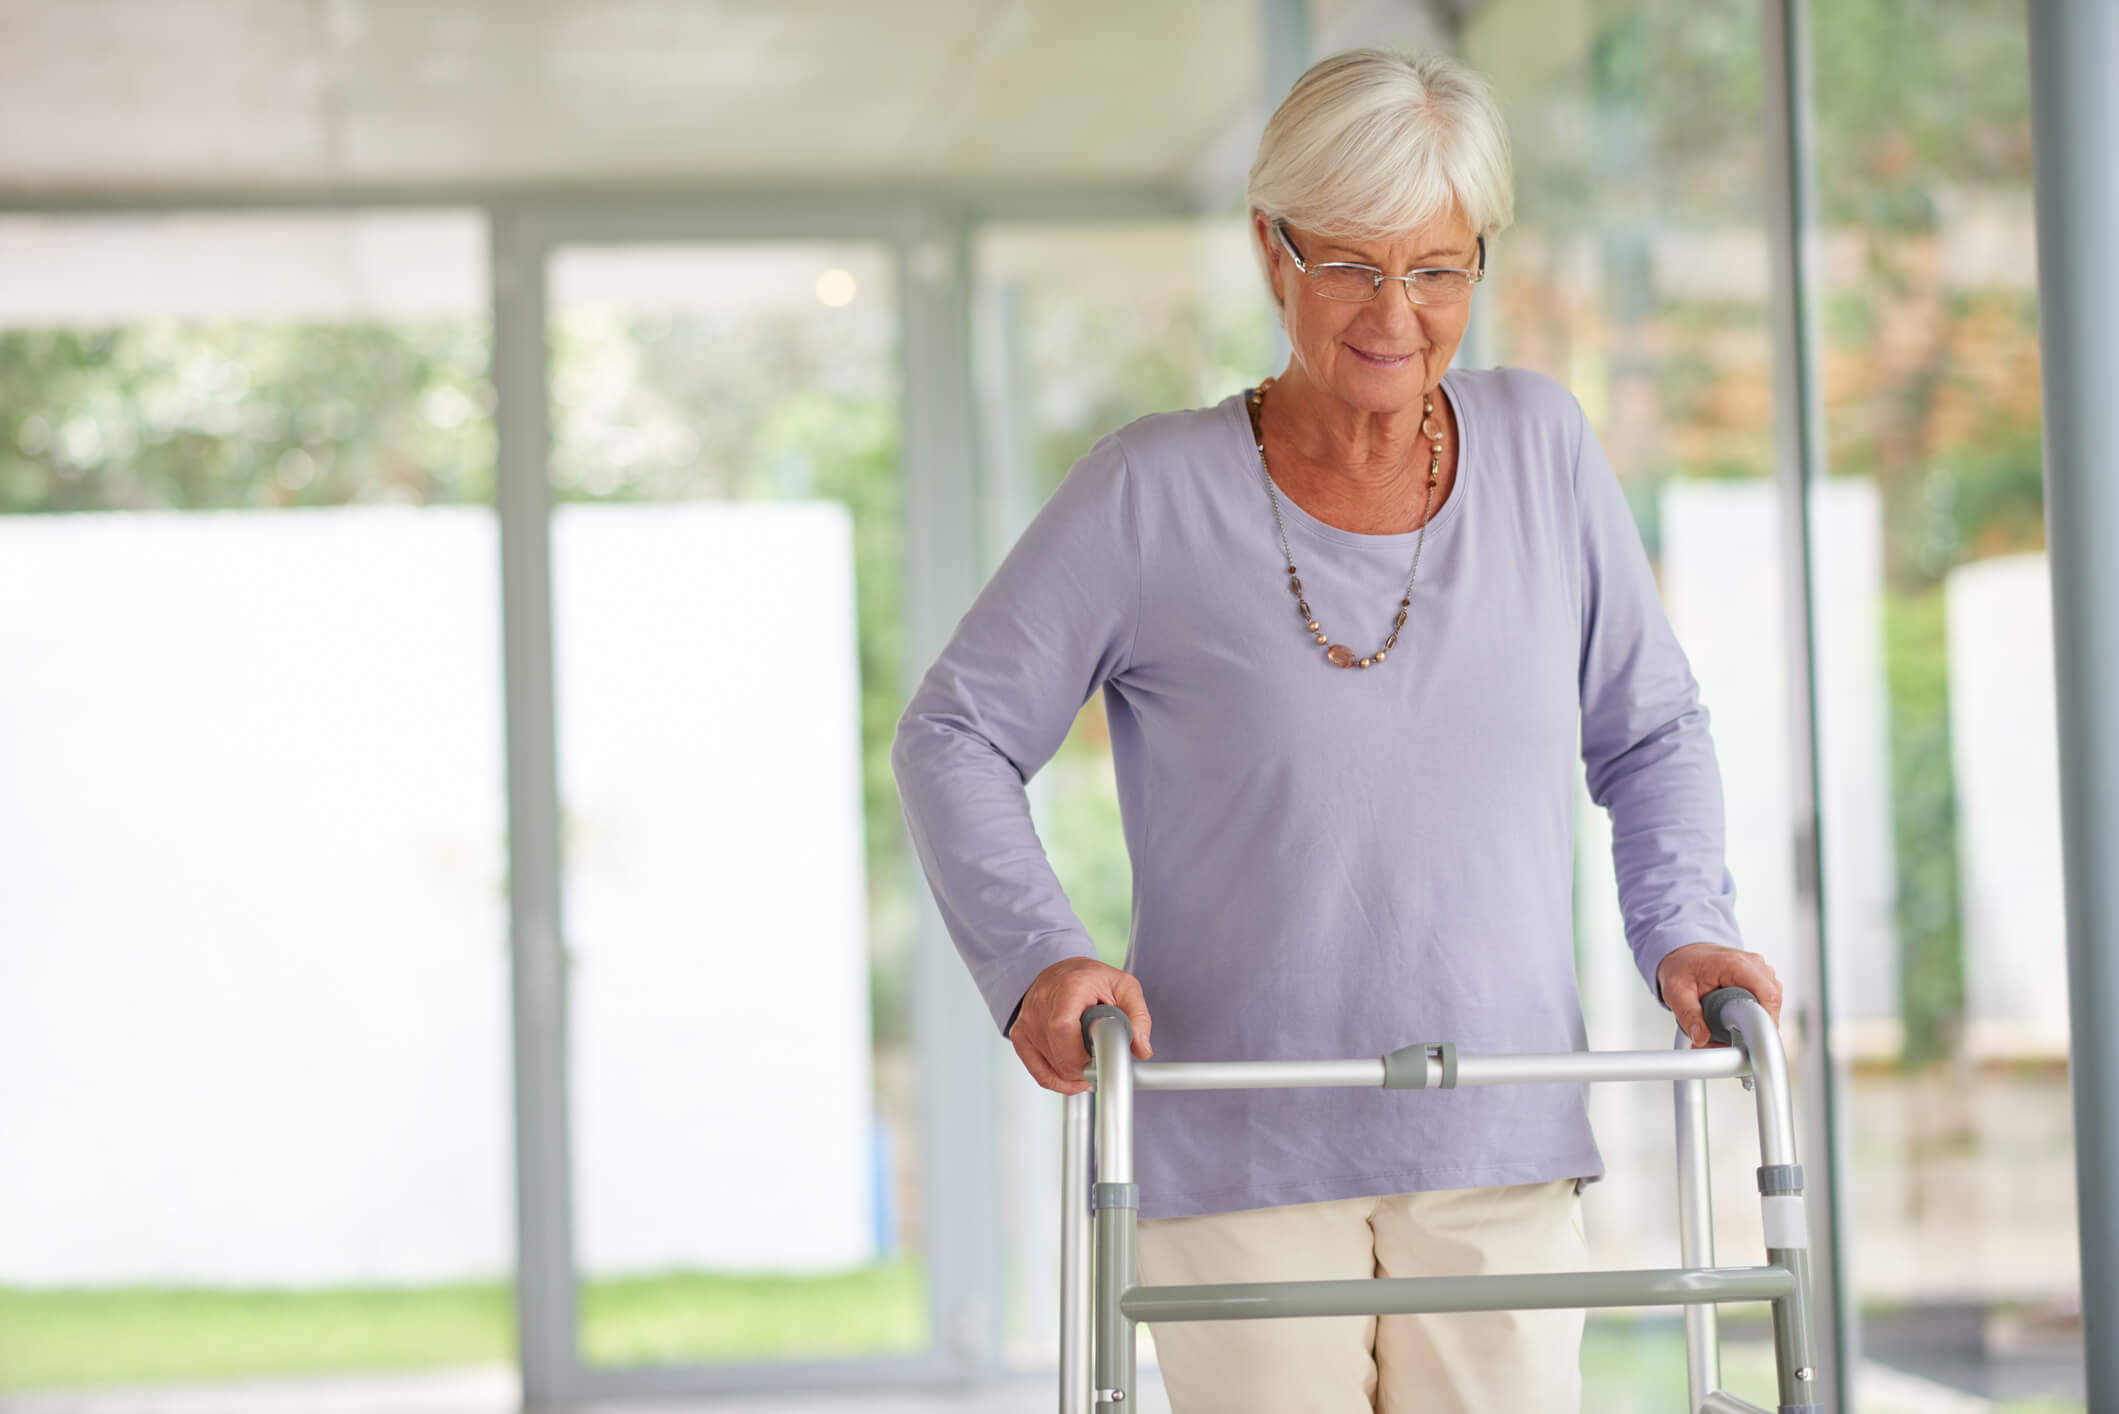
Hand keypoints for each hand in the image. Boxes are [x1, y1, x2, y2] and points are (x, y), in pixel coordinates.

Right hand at [1007, 956, 1153, 1093]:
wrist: (1061, 971)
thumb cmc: (1091, 978)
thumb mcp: (1124, 987)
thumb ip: (1138, 1017)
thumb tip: (1141, 1049)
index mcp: (1068, 988)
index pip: (1063, 1030)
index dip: (1084, 1055)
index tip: (1102, 1060)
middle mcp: (1042, 1004)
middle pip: (1060, 1057)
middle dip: (1086, 1068)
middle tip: (1100, 1060)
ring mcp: (1027, 1022)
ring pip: (1053, 1068)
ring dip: (1075, 1073)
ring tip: (1089, 1059)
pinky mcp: (1020, 1036)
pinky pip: (1039, 1072)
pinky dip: (1058, 1080)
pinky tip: (1074, 1078)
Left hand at [1656, 943, 1783, 1047]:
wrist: (1684, 953)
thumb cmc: (1681, 966)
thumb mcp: (1676, 991)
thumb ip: (1688, 1015)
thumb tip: (1701, 1038)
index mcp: (1735, 965)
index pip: (1768, 996)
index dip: (1766, 1021)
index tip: (1752, 1040)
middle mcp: (1753, 963)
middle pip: (1773, 1001)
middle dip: (1758, 1024)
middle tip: (1736, 1039)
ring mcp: (1759, 968)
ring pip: (1772, 1001)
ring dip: (1757, 1018)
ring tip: (1733, 1027)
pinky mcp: (1760, 975)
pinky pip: (1768, 997)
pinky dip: (1757, 1011)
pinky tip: (1739, 1017)